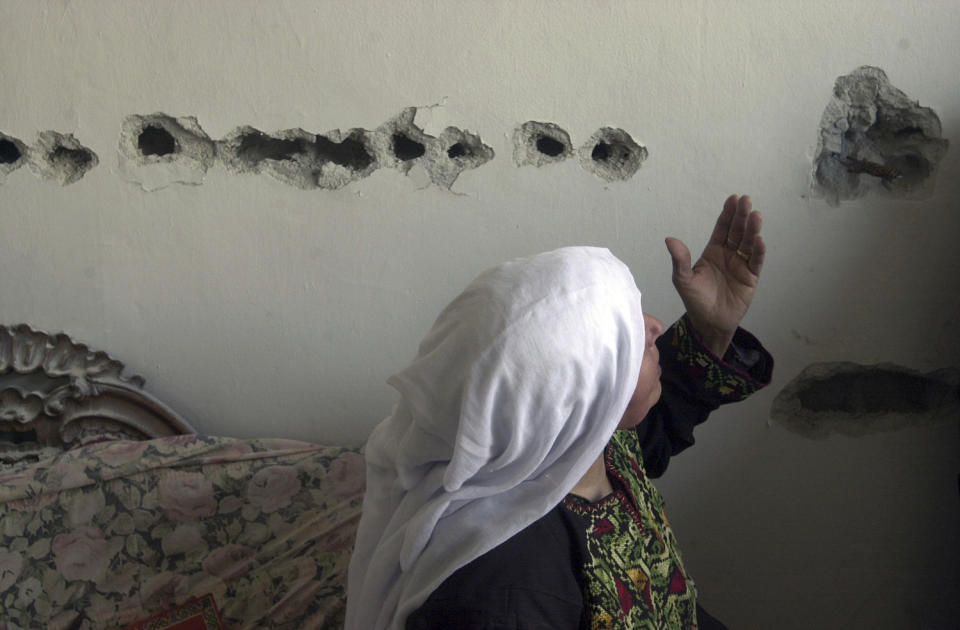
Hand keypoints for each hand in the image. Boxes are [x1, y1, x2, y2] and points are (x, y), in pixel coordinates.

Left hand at [665, 194, 765, 356]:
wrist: (709, 323)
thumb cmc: (695, 300)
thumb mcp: (683, 279)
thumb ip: (679, 260)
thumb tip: (670, 239)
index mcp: (713, 251)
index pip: (722, 228)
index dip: (727, 214)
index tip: (733, 199)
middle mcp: (729, 255)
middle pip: (737, 231)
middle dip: (741, 216)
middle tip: (745, 200)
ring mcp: (741, 265)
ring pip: (748, 243)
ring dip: (752, 229)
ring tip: (755, 215)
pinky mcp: (751, 277)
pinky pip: (756, 261)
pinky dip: (758, 251)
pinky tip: (759, 239)